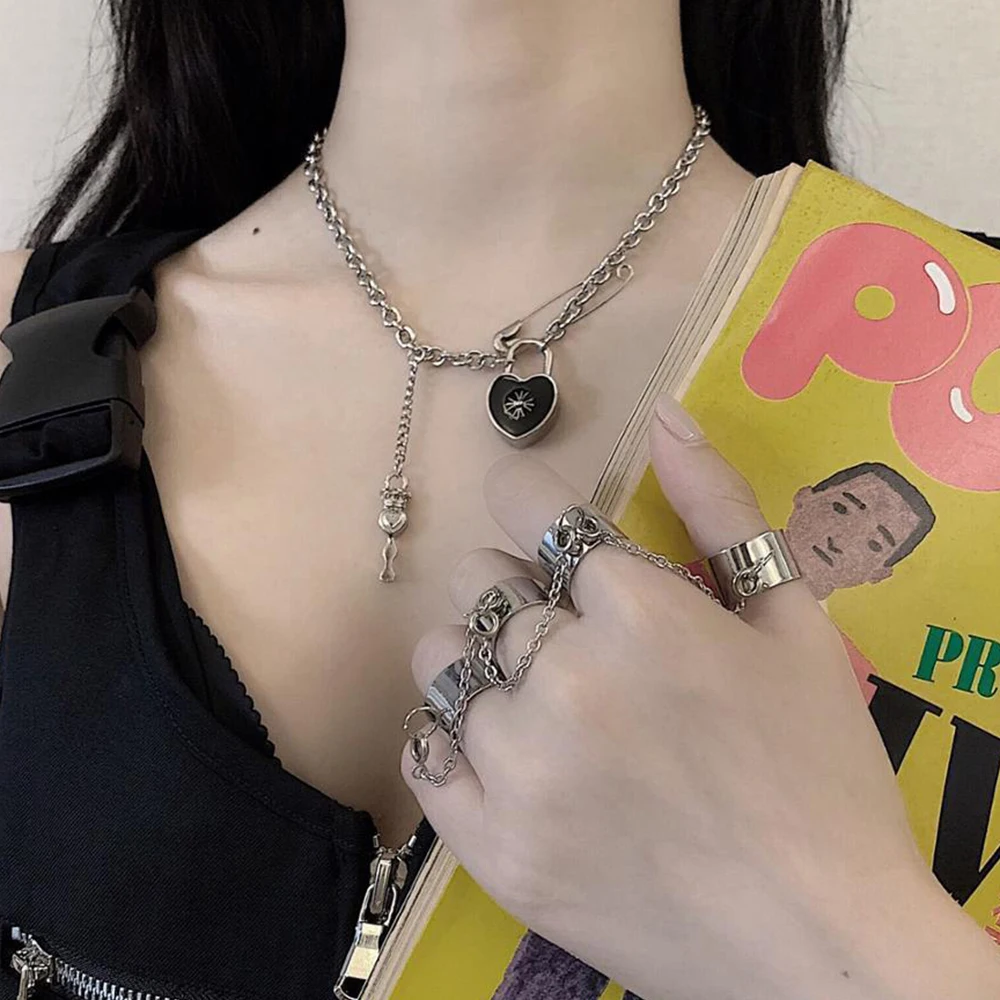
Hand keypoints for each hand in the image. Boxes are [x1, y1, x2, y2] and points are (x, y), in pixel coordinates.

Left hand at [402, 397, 999, 999]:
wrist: (814, 946)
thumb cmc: (819, 777)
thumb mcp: (797, 626)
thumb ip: (724, 510)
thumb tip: (664, 415)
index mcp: (640, 611)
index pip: (530, 506)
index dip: (527, 499)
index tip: (534, 516)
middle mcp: (564, 677)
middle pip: (482, 581)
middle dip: (518, 591)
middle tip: (569, 637)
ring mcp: (518, 767)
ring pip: (442, 661)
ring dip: (479, 663)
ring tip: (537, 701)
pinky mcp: (489, 847)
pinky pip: (424, 752)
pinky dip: (454, 741)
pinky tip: (506, 755)